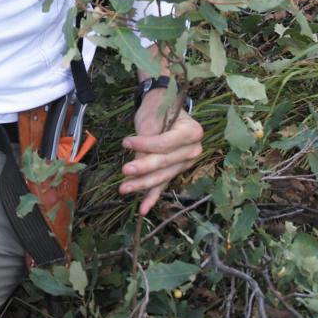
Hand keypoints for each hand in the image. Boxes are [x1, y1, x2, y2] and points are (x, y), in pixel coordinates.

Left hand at [119, 89, 203, 214]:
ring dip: (143, 184)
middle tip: (125, 170)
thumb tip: (137, 162)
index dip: (146, 145)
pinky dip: (152, 196)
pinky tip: (143, 209)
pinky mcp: (175, 171)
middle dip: (144, 168)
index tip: (125, 142)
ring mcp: (185, 162)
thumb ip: (147, 140)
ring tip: (124, 189)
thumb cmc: (159, 109)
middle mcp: (193, 149)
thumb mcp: (153, 118)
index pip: (166, 143)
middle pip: (165, 162)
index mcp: (192, 132)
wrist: (164, 107)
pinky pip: (163, 184)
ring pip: (162, 176)